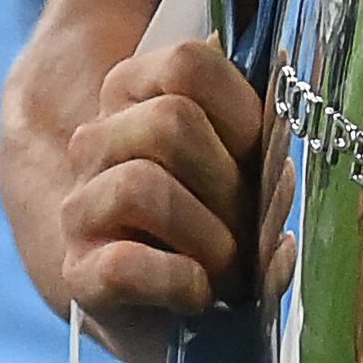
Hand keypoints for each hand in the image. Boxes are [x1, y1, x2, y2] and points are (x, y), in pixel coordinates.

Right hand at [56, 37, 267, 362]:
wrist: (158, 299)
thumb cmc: (214, 216)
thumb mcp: (241, 159)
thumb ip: (261, 130)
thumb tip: (285, 108)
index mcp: (134, 92)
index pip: (187, 62)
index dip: (241, 110)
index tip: (261, 155)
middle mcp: (97, 141)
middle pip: (170, 122)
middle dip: (230, 181)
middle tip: (252, 225)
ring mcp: (80, 206)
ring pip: (142, 185)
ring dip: (209, 235)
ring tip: (229, 264)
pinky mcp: (78, 273)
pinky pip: (123, 264)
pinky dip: (178, 280)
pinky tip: (199, 291)